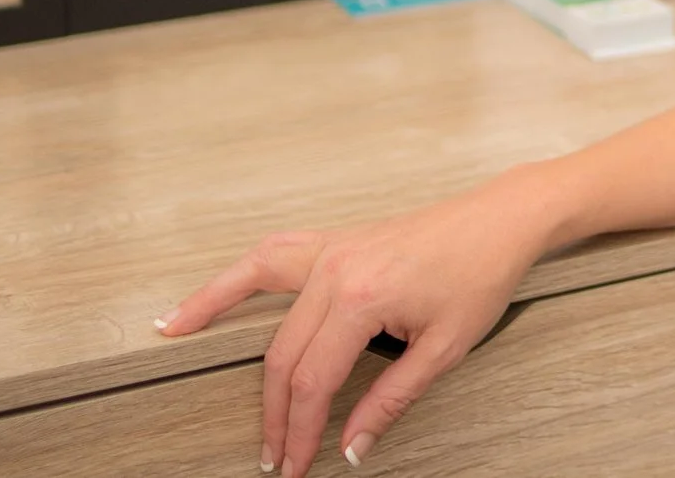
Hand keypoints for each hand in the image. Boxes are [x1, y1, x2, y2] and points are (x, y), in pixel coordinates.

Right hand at [155, 171, 559, 475]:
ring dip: (215, 321)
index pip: (313, 381)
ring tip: (173, 340)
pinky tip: (205, 296)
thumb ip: (390, 401)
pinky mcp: (334, 241)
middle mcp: (336, 268)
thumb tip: (351, 448)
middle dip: (272, 412)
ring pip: (256, 294)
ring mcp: (331, 248)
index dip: (298, 431)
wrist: (500, 220)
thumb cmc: (479, 274)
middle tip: (271, 455)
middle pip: (283, 354)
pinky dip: (231, 276)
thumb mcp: (444, 349)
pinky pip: (270, 257)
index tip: (294, 466)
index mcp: (362, 296)